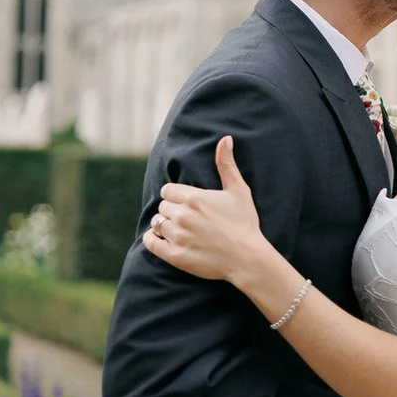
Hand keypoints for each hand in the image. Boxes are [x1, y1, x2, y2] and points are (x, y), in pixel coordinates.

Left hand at [144, 136, 267, 280]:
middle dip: (172, 210)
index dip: (176, 196)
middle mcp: (182, 215)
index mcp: (194, 198)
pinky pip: (149, 242)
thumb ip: (226, 165)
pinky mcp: (173, 255)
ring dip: (165, 225)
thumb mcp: (239, 191)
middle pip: (162, 207)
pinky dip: (152, 239)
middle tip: (188, 218)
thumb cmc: (244, 222)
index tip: (187, 202)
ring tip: (180, 230)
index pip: (168, 190)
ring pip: (157, 223)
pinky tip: (162, 239)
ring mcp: (177, 236)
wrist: (247, 257)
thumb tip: (225, 139)